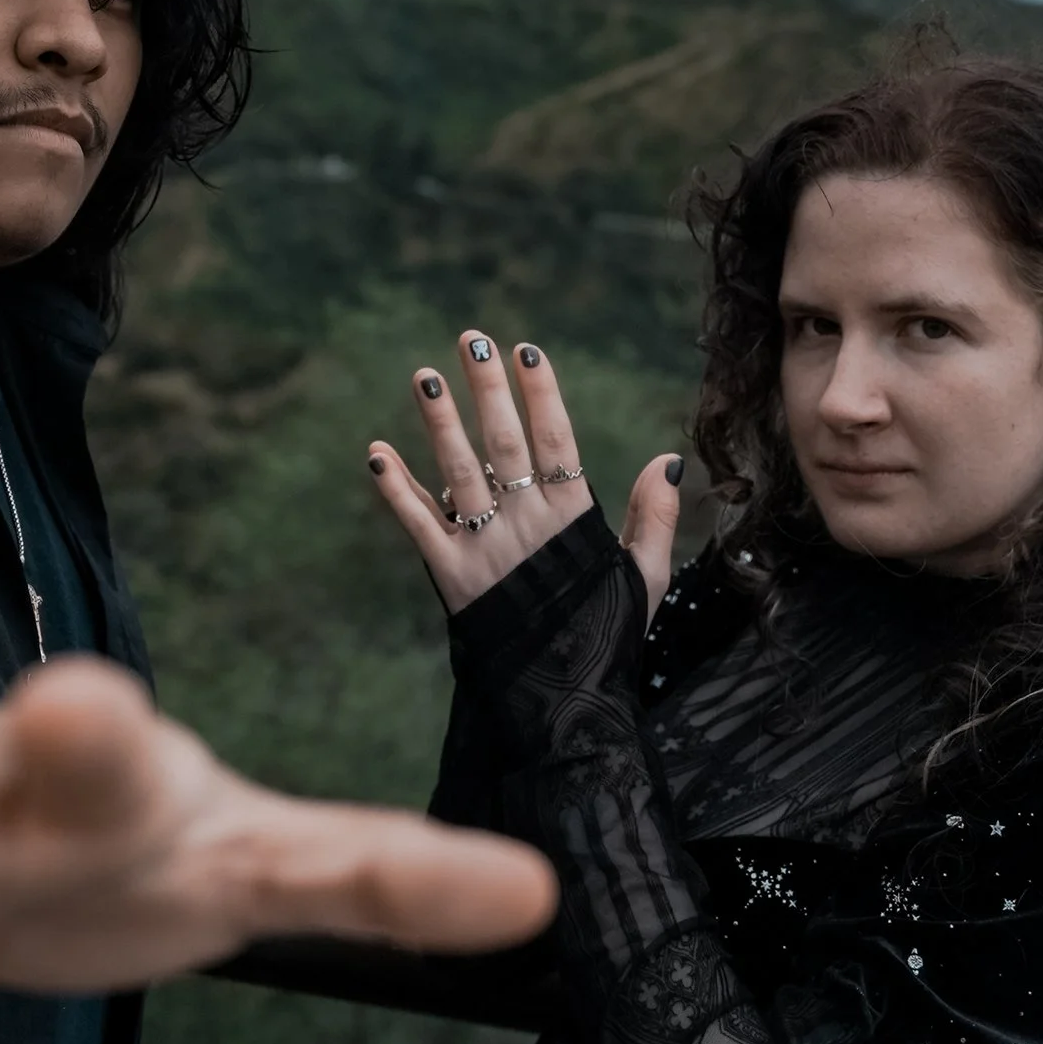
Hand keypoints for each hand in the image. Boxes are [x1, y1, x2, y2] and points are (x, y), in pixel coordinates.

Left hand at [368, 330, 682, 619]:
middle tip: (471, 339)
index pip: (557, 442)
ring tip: (424, 376)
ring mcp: (486, 549)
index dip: (541, 394)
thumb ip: (655, 517)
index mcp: (575, 521)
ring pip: (459, 473)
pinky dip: (395, 489)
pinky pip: (417, 525)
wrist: (562, 705)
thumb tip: (666, 461)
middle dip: (488, 389)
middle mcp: (528, 527)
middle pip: (505, 443)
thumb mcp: (646, 578)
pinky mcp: (450, 577)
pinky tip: (376, 452)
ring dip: (440, 423)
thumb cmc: (607, 636)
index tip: (525, 351)